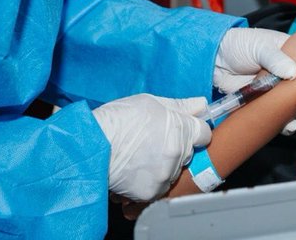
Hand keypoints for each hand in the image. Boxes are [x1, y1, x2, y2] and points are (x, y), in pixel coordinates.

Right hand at [92, 94, 210, 200]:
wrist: (91, 145)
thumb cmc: (117, 120)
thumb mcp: (149, 103)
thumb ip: (180, 106)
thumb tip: (201, 104)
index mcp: (180, 129)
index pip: (204, 134)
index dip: (194, 130)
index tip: (183, 130)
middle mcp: (177, 154)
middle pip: (188, 153)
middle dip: (176, 148)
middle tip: (153, 142)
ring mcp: (164, 175)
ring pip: (173, 172)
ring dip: (162, 167)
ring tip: (140, 156)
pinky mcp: (151, 192)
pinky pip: (157, 188)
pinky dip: (148, 181)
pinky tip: (134, 170)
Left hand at [214, 28, 295, 134]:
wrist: (215, 61)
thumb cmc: (239, 45)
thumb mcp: (259, 46)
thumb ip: (275, 58)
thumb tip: (292, 72)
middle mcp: (293, 73)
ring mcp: (282, 90)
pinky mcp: (270, 105)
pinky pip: (284, 117)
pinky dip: (288, 124)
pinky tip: (288, 125)